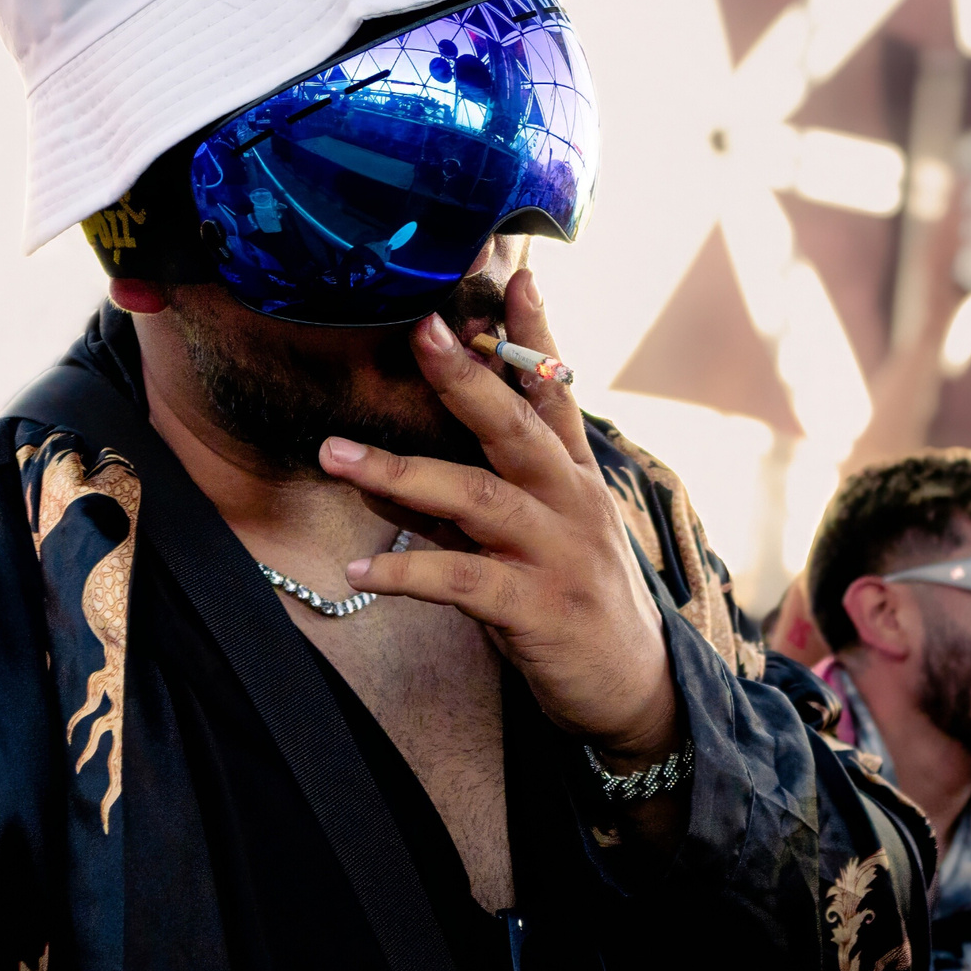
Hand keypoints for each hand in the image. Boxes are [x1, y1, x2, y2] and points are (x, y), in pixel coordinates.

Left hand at [319, 269, 676, 762]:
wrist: (636, 695)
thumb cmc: (572, 604)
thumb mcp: (531, 540)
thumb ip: (469, 498)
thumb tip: (386, 464)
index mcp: (574, 478)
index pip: (553, 392)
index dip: (533, 335)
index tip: (511, 275)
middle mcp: (571, 504)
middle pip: (515, 426)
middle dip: (465, 375)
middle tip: (418, 329)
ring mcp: (560, 555)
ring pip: (479, 497)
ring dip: (402, 471)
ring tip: (334, 453)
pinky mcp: (541, 611)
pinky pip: (465, 582)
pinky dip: (409, 572)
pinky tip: (358, 572)